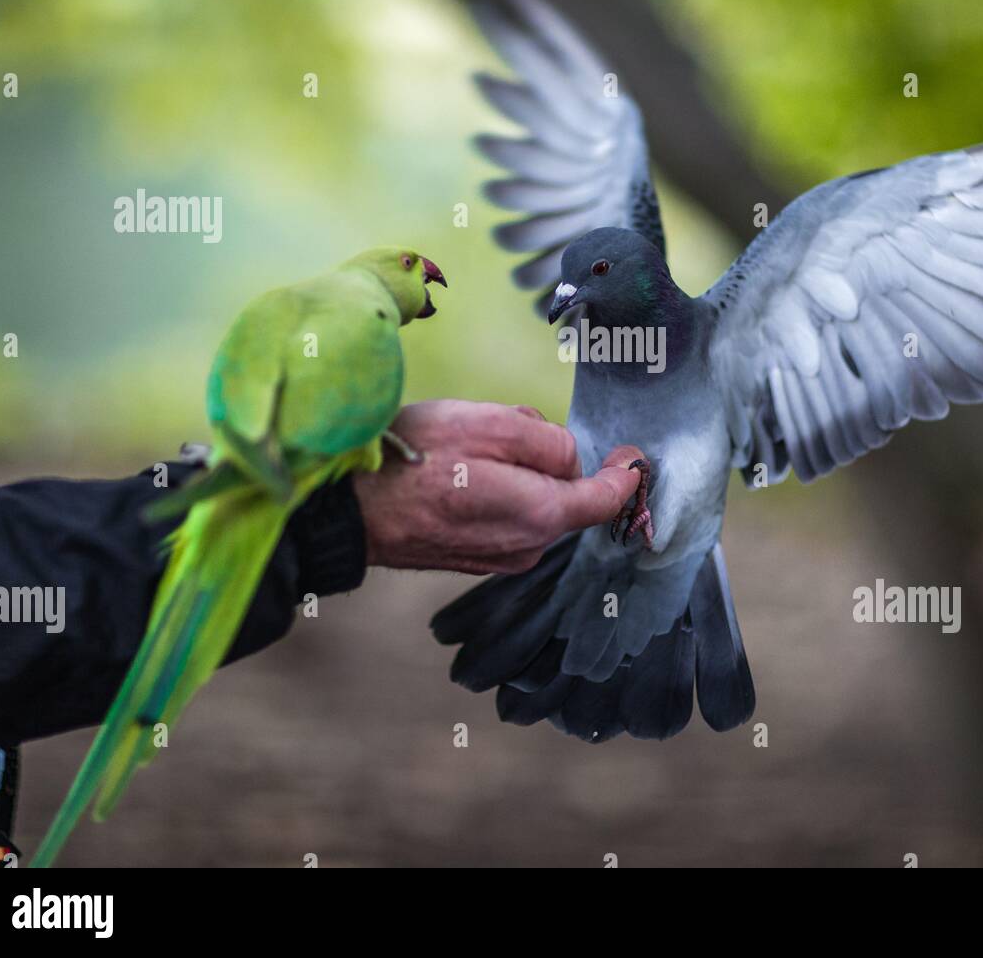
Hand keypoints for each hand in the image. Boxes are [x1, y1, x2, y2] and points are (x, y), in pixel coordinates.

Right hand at [353, 399, 644, 574]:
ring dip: (516, 472)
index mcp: (541, 515)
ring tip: (465, 451)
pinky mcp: (473, 556)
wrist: (347, 510)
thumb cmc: (413, 461)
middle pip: (563, 492)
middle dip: (545, 458)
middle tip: (499, 430)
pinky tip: (455, 474)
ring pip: (532, 502)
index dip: (625, 474)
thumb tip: (569, 458)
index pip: (603, 499)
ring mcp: (499, 557)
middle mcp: (527, 546)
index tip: (635, 457)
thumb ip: (546, 440)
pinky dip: (495, 490)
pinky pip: (505, 514)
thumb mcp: (489, 426)